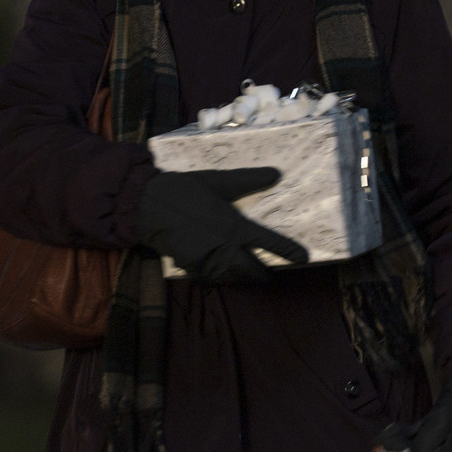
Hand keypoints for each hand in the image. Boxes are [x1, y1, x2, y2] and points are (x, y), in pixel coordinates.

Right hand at [136, 167, 307, 284]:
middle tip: (267, 274)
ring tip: (247, 273)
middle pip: (252, 271)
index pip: (270, 243)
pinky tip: (219, 271)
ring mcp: (208, 260)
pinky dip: (218, 276)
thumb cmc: (184, 190)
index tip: (304, 258)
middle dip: (261, 275)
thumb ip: (249, 180)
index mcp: (236, 227)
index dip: (289, 252)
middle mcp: (226, 248)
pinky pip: (211, 277)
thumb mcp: (219, 181)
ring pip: (232, 276)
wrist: (146, 205)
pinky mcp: (191, 266)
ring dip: (240, 276)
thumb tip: (277, 174)